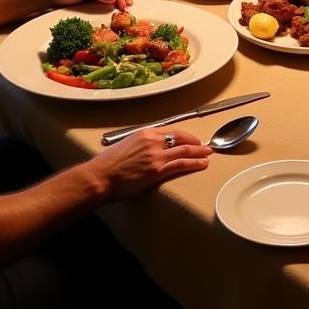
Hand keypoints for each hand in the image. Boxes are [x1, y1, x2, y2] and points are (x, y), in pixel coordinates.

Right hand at [92, 126, 210, 198]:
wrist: (100, 177)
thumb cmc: (107, 165)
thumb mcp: (125, 146)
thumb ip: (139, 145)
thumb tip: (147, 150)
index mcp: (144, 134)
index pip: (170, 131)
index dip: (183, 135)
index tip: (190, 138)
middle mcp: (152, 141)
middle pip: (180, 138)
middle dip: (195, 141)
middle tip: (204, 144)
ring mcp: (156, 155)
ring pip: (184, 150)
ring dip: (199, 151)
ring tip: (208, 153)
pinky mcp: (157, 170)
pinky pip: (181, 164)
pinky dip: (194, 163)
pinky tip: (202, 163)